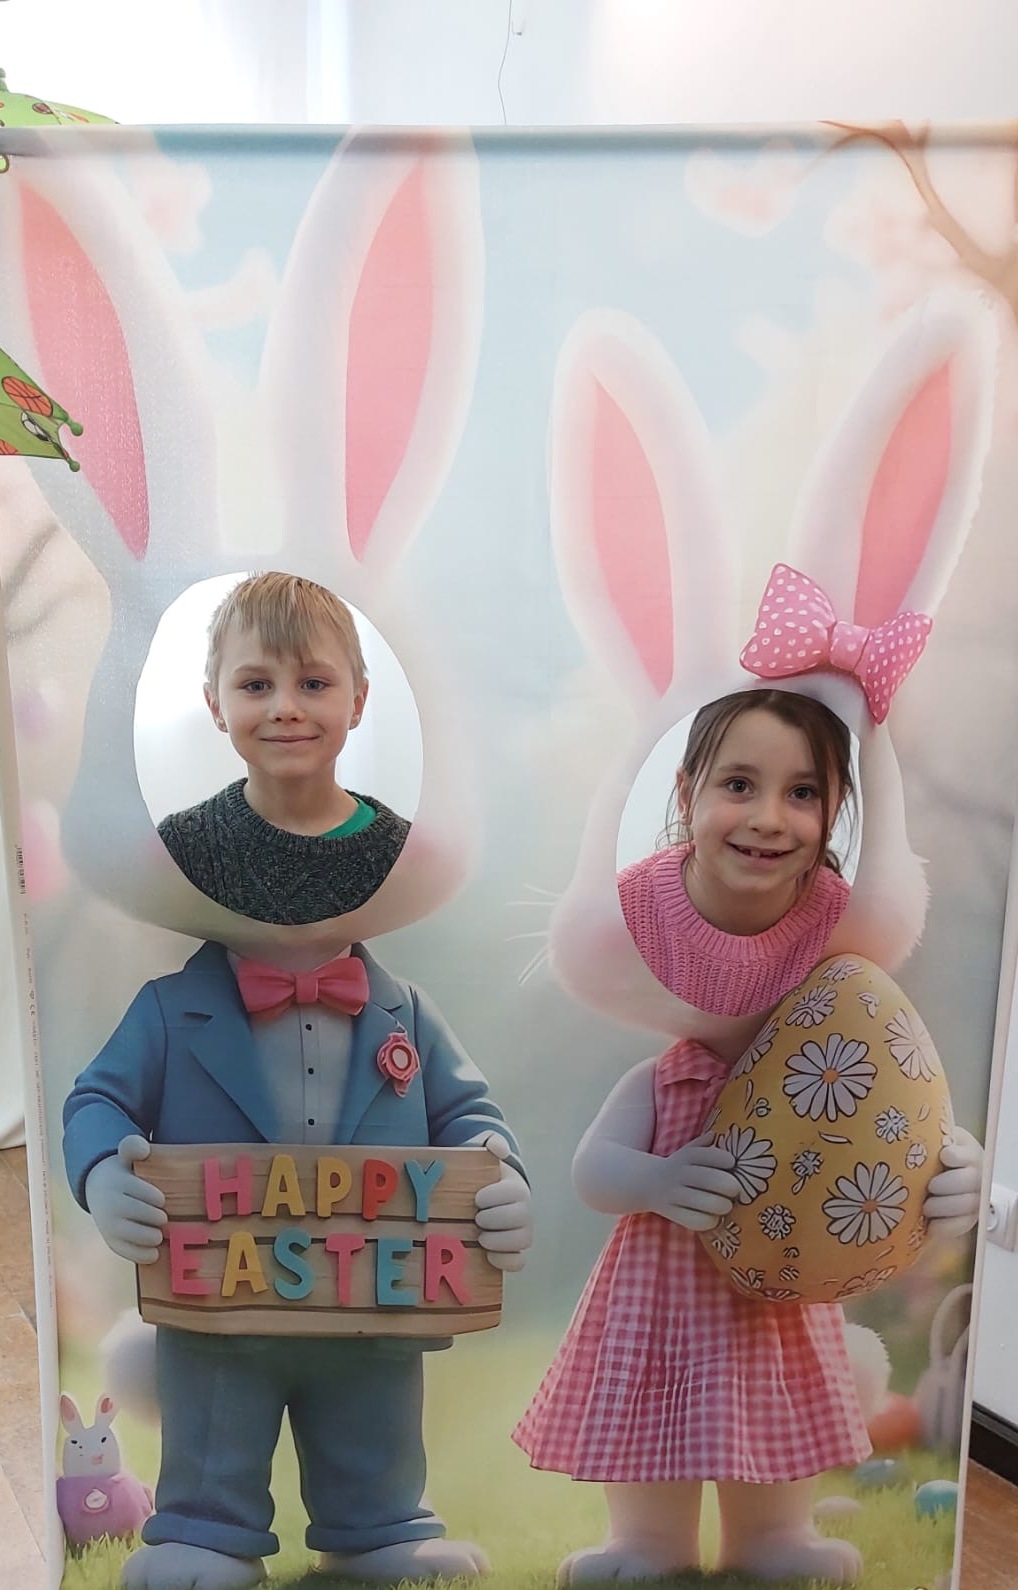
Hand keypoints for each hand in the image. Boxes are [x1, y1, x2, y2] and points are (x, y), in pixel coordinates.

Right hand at [84, 1135, 166, 1264]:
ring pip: (135, 1234)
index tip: (161, 1200)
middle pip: (142, 1214)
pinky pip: (126, 1251)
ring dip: (152, 1237)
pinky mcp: (110, 1240)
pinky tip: (154, 1254)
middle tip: (163, 1218)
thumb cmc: (122, 1172)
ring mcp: (108, 1225)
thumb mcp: (125, 1155)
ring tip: (160, 1235)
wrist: (96, 1187)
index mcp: (117, 1183)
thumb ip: (133, 1146)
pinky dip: (142, 1255)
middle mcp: (109, 1205)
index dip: (156, 1198)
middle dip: (157, 1218)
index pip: (142, 1192)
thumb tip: (144, 1149)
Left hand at [473, 1133, 532, 1273]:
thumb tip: (498, 1147)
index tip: (477, 1197)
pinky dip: (506, 1262)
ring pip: (521, 1241)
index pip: (513, 1193)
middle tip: (476, 1218)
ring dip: (499, 1241)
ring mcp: (522, 1232)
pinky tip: (488, 1255)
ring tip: (480, 1237)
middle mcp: (524, 1211)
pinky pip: (519, 1262)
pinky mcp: (515, 1250)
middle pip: (519, 1218)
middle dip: (494, 1219)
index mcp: (516, 1188)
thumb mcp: (485, 1155)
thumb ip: (491, 1144)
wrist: (485, 1196)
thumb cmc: (484, 1177)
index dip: (494, 1196)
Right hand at [646, 1132, 740, 1230]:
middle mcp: (680, 1173)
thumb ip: (705, 1143)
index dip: (727, 1160)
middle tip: (734, 1190)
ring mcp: (675, 1194)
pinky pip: (699, 1221)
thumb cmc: (678, 1167)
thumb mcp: (688, 1151)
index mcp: (687, 1156)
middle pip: (714, 1180)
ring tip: (724, 1204)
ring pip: (711, 1203)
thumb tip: (716, 1134)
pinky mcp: (673, 1213)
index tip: (732, 1164)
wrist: (646, 1182)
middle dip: (731, 1186)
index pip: (712, 1155)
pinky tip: (712, 1216)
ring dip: (724, 1205)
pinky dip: (711, 1220)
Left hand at [923, 1126, 982, 1240]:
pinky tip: (931, 1224)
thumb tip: (903, 1136)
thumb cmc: (931, 1159)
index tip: (943, 1156)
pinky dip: (945, 1226)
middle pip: (970, 1180)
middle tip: (930, 1187)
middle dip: (948, 1184)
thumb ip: (927, 1140)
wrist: (937, 1181)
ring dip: (944, 1206)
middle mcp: (977, 1175)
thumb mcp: (932, 1144)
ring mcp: (975, 1198)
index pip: (968, 1153)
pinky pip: (961, 1225)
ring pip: (968, 1204)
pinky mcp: (968, 1219)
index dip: (955, 1156)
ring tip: (926, 1206)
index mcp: (967, 1152)